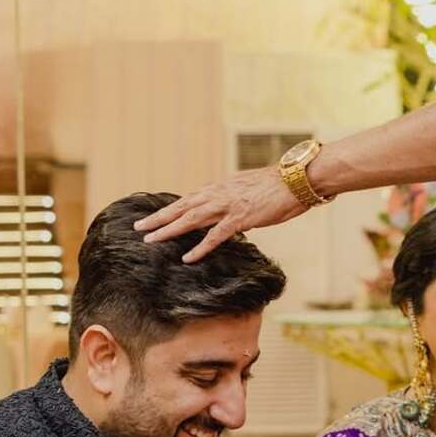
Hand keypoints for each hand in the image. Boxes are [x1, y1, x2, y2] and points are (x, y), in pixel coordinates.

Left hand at [134, 170, 306, 262]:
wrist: (297, 179)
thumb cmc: (280, 187)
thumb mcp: (253, 193)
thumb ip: (239, 204)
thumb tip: (237, 220)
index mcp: (221, 187)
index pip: (190, 198)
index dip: (171, 208)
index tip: (155, 215)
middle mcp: (219, 193)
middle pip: (182, 206)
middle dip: (159, 217)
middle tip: (138, 226)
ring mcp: (228, 205)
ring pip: (190, 218)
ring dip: (169, 229)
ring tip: (150, 239)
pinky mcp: (241, 217)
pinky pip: (216, 235)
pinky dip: (200, 247)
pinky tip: (187, 257)